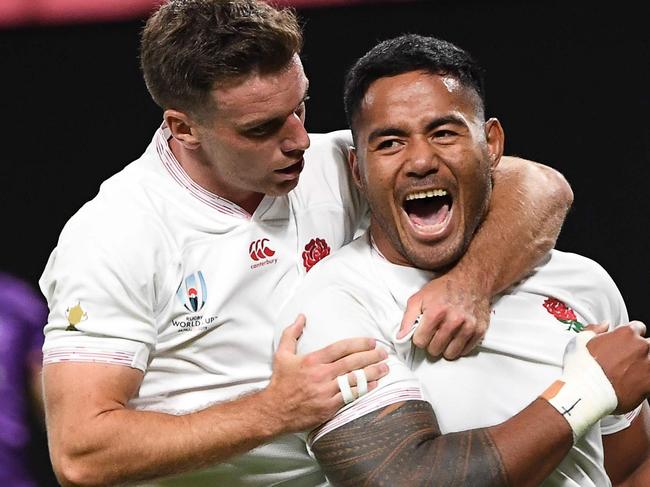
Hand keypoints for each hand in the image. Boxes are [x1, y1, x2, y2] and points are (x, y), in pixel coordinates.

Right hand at [266, 314, 388, 431]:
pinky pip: (351, 396)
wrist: (274, 410)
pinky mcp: (329, 406)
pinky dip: (364, 389)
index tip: (371, 341)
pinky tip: (374, 384)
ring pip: (355, 379)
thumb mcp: (281, 354)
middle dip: (371, 356)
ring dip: (372, 372)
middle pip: (352, 362)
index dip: (359, 343)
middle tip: (383, 353)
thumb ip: (291, 333)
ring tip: (385, 368)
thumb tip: (301, 317)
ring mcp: (326, 391)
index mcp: (312, 360)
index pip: (341, 348)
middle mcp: (321, 374)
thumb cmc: (280, 382)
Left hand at [399, 275, 490, 359]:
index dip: (419, 337)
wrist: (470, 280)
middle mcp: (453, 321)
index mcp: (436, 312)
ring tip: (444, 336)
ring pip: (450, 354)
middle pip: (435, 349)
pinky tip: (456, 335)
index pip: (420, 342)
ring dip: (445, 348)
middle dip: (431, 343)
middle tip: (434, 333)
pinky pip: (465, 351)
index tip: (422, 332)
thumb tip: (400, 337)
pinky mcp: (480, 330)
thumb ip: (407, 318)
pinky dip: (459, 347)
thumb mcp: (419, 297)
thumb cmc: (443, 289)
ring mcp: (468, 326)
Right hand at [587, 321, 649, 413]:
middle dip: (641, 349)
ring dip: (644, 364)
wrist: (585, 392)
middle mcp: (641, 347)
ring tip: (630, 373)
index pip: (638, 328)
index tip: (624, 344)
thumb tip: (604, 325)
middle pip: (649, 344)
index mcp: (626, 333)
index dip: (630, 336)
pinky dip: (644, 380)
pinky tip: (633, 384)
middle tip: (627, 359)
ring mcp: (648, 365)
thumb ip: (595, 329)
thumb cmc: (581, 367)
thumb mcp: (580, 340)